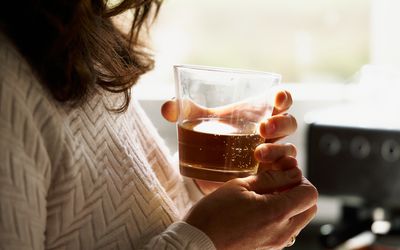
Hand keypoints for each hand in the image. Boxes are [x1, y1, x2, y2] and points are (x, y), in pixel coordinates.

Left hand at [161, 90, 296, 193]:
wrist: (205, 166)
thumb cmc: (209, 136)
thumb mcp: (196, 122)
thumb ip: (182, 111)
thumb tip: (167, 108)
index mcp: (258, 113)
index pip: (280, 100)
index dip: (283, 97)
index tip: (277, 98)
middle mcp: (270, 133)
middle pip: (288, 123)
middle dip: (280, 124)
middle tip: (262, 129)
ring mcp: (272, 154)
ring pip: (288, 149)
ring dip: (278, 150)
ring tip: (258, 154)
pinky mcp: (269, 175)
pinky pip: (286, 173)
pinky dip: (285, 173)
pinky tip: (275, 174)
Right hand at [184, 160, 317, 249]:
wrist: (197, 243)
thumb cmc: (213, 213)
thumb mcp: (239, 186)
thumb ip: (270, 178)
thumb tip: (291, 172)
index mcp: (276, 212)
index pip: (310, 194)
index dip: (300, 179)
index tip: (284, 174)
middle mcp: (282, 231)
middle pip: (310, 208)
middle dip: (299, 192)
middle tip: (278, 183)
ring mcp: (277, 242)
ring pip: (300, 220)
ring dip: (291, 205)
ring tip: (266, 196)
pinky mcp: (269, 248)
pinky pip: (287, 230)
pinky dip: (282, 217)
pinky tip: (260, 210)